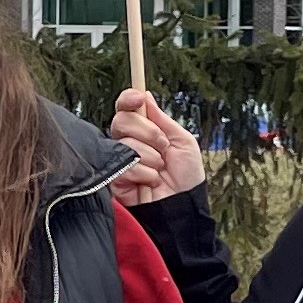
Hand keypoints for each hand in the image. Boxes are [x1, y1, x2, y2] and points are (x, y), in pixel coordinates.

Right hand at [107, 88, 207, 202]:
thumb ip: (162, 119)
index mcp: (143, 131)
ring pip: (126, 143)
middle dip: (148, 132)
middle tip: (164, 146)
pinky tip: (152, 182)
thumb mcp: (182, 141)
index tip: (138, 98)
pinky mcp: (115, 180)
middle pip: (121, 121)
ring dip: (151, 157)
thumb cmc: (187, 176)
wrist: (184, 206)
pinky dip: (146, 174)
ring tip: (161, 170)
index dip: (128, 98)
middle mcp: (128, 143)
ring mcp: (120, 161)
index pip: (126, 108)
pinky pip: (126, 166)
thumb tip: (145, 95)